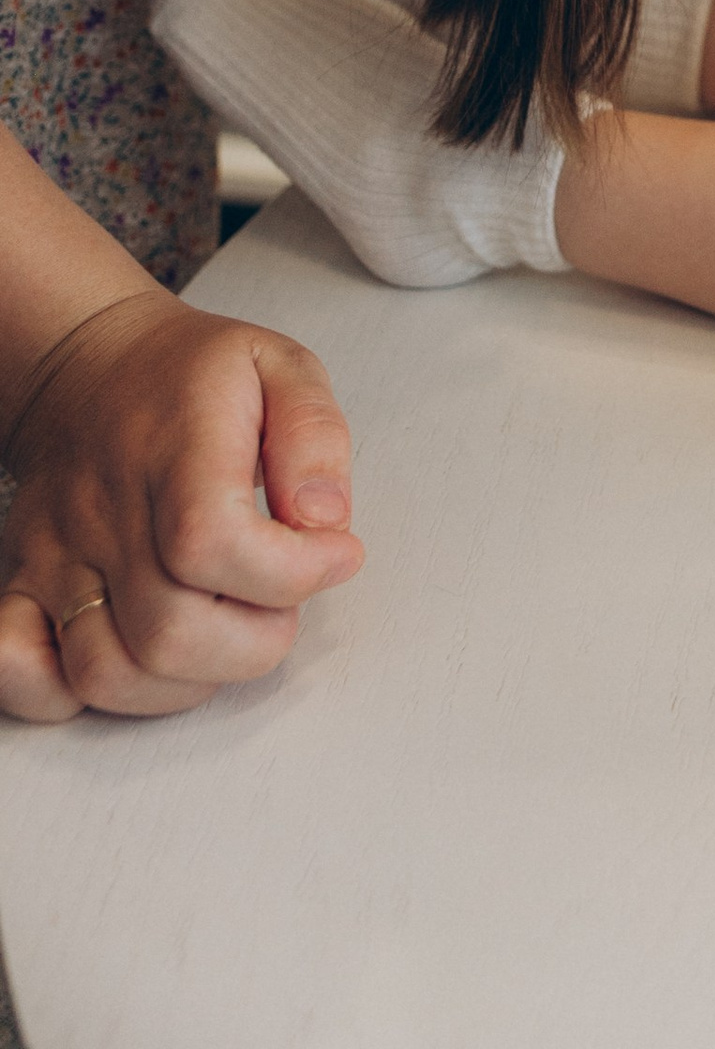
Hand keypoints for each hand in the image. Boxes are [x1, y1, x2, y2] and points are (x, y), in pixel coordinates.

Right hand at [0, 290, 363, 721]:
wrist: (90, 367)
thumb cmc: (191, 377)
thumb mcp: (281, 367)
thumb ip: (314, 438)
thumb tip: (325, 520)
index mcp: (174, 448)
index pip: (212, 543)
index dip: (292, 573)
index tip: (335, 554)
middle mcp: (105, 511)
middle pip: (169, 632)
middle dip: (255, 640)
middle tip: (281, 598)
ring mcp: (56, 557)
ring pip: (105, 674)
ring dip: (187, 680)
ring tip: (225, 626)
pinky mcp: (25, 587)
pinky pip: (23, 675)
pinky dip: (76, 695)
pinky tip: (139, 658)